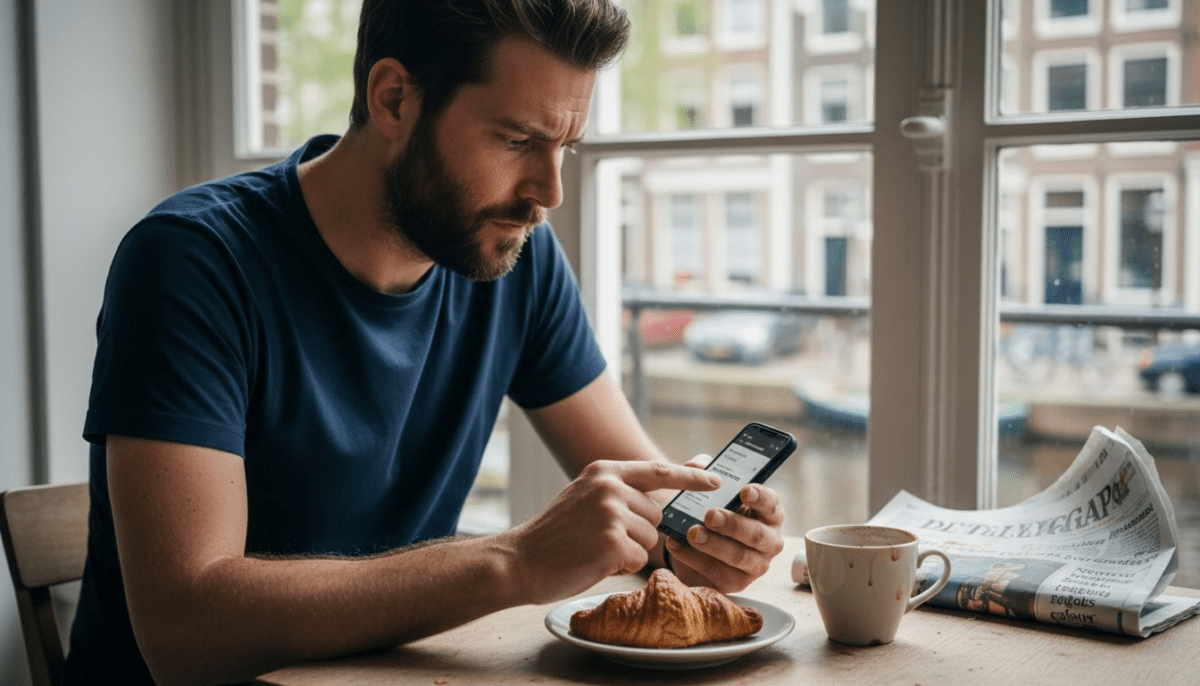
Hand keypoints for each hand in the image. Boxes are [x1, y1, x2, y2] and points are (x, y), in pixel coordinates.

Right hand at [502, 460, 718, 604]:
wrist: (520, 560)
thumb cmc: (556, 535)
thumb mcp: (587, 498)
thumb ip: (623, 491)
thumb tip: (668, 491)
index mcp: (604, 471)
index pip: (658, 470)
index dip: (689, 476)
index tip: (715, 479)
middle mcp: (610, 487)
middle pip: (655, 513)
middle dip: (638, 531)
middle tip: (600, 538)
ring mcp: (611, 513)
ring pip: (649, 538)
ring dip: (629, 551)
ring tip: (593, 549)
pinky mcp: (612, 542)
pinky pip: (637, 559)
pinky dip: (620, 566)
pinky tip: (593, 561)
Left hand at [663, 456, 785, 592]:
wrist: (701, 547)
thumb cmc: (715, 511)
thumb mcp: (711, 490)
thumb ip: (705, 471)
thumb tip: (695, 465)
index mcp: (769, 513)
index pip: (772, 504)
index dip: (760, 498)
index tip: (744, 490)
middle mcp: (770, 541)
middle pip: (757, 534)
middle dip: (733, 524)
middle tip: (710, 514)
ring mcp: (756, 565)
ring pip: (739, 557)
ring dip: (714, 544)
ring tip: (692, 533)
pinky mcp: (737, 582)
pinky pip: (718, 573)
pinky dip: (694, 559)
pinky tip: (676, 545)